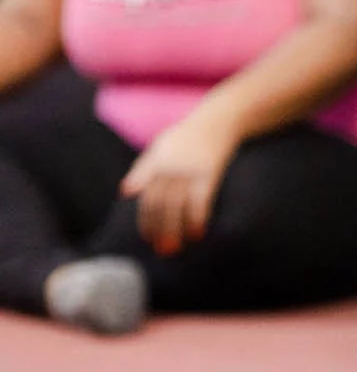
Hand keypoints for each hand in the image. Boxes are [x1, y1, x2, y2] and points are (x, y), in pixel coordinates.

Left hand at [120, 113, 238, 255]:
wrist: (216, 121)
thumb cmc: (185, 135)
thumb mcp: (158, 147)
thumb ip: (142, 169)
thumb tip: (125, 192)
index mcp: (155, 164)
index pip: (147, 198)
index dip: (146, 220)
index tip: (147, 238)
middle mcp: (169, 169)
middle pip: (161, 205)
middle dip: (160, 230)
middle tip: (162, 250)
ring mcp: (189, 171)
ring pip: (177, 206)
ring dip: (176, 229)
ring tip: (177, 247)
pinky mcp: (208, 173)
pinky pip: (200, 201)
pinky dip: (197, 218)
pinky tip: (197, 233)